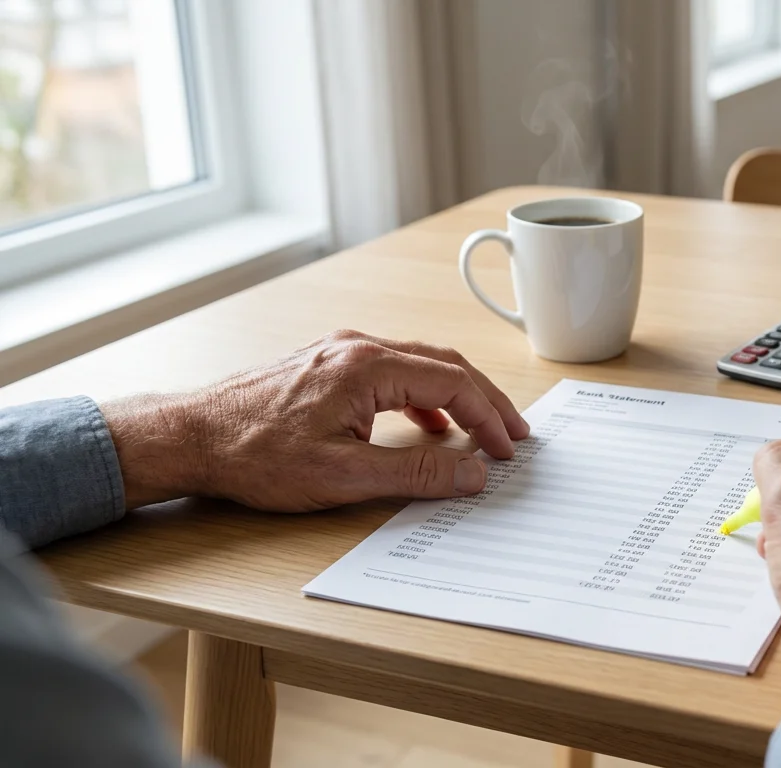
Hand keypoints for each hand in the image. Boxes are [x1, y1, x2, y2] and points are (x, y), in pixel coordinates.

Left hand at [99, 330, 529, 510]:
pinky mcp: (326, 365)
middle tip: (513, 433)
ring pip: (419, 364)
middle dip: (485, 400)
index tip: (508, 449)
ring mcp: (340, 352)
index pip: (453, 382)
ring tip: (480, 430)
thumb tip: (473, 473)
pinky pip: (392, 371)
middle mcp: (357, 347)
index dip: (489, 417)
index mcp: (368, 366)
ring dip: (456, 396)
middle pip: (444, 364)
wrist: (189, 438)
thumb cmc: (255, 455)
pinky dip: (422, 396)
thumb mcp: (345, 475)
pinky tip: (426, 425)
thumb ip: (417, 471)